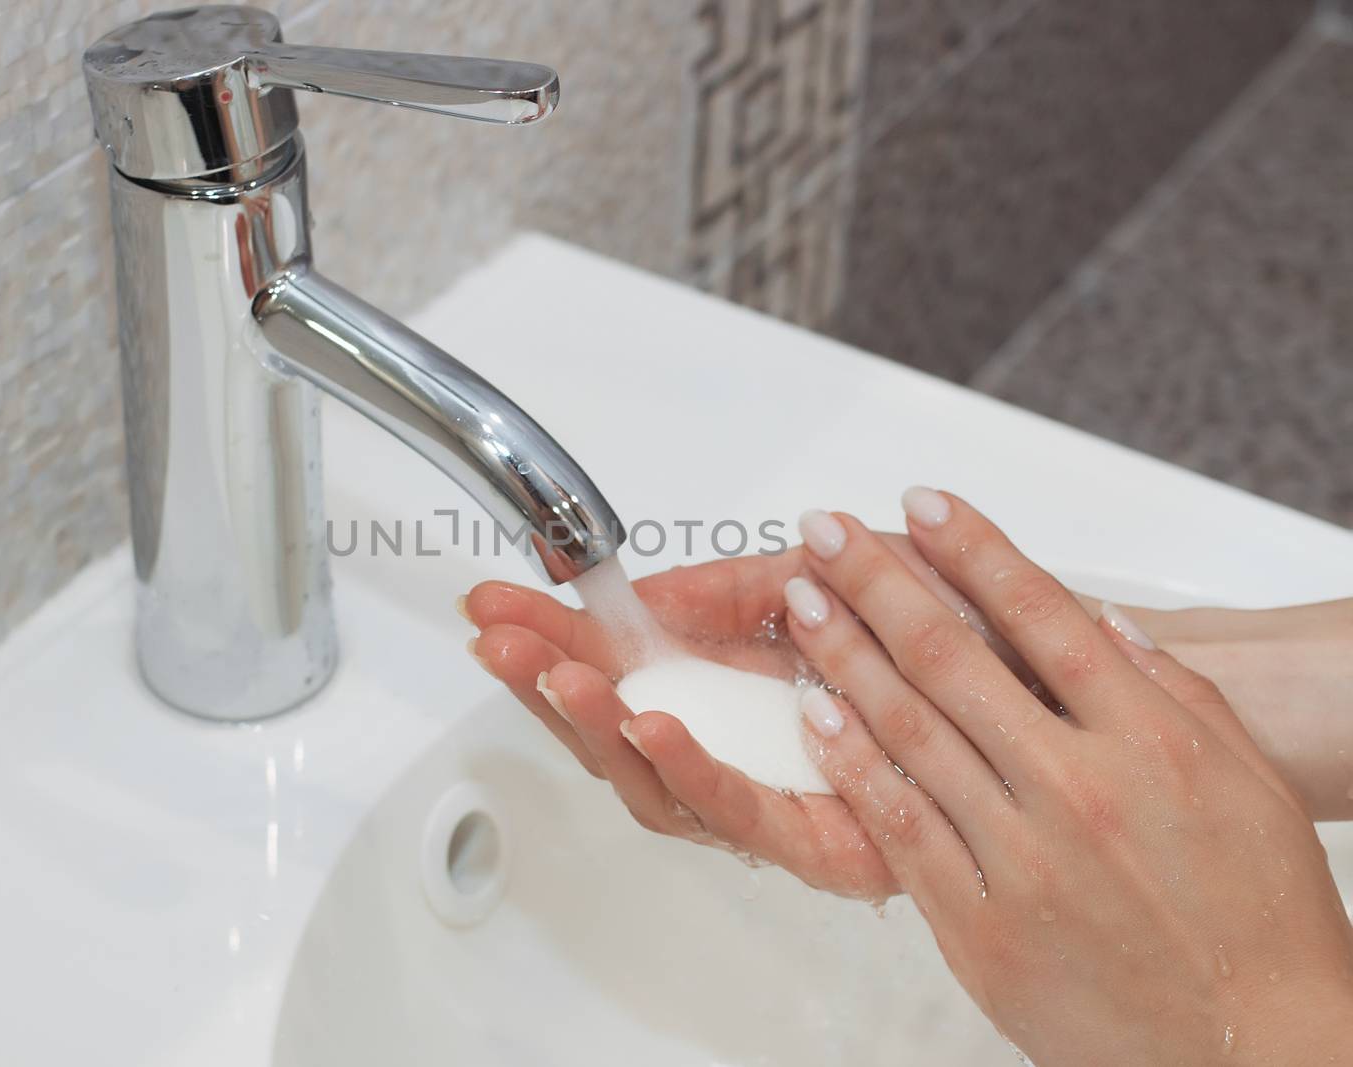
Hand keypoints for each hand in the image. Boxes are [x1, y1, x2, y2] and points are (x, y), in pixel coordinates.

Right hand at [461, 532, 1004, 899]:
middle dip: (549, 678)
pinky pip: (744, 817)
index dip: (554, 638)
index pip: (622, 672)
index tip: (499, 601)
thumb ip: (730, 588)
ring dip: (598, 723)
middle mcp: (753, 751)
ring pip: (660, 783)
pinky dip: (692, 770)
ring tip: (555, 673)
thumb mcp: (826, 577)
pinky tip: (648, 725)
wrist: (1070, 668)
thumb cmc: (964, 622)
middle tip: (496, 634)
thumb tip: (638, 590)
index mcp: (740, 688)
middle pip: (619, 733)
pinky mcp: (834, 843)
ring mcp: (787, 800)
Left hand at [787, 490, 1352, 1062]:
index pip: (1041, 614)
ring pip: (910, 732)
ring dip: (845, 654)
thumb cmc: (1262, 919)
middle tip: (828, 533)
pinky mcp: (980, 925)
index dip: (972, 549)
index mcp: (1148, 741)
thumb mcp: (1242, 780)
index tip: (924, 503)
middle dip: (880, 582)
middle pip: (954, 658)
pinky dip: (853, 762)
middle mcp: (1078, 788)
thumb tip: (1097, 624)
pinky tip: (817, 710)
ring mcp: (1023, 857)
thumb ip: (1168, 692)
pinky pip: (899, 825)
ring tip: (803, 600)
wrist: (1260, 1052)